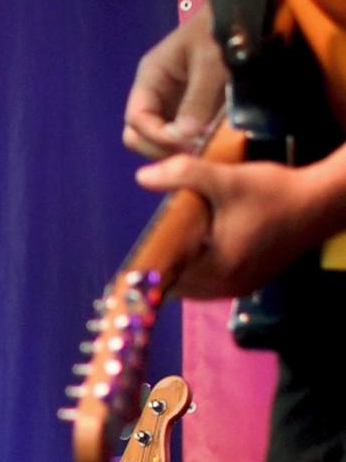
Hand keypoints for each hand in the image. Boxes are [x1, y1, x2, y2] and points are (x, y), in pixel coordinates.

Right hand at [124, 11, 225, 155]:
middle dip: (159, 148)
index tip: (185, 143)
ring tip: (203, 151)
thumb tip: (183, 138)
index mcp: (151, 76)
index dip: (155, 136)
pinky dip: (190, 145)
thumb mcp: (211, 64)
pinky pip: (180, 136)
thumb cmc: (223, 34)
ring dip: (175, 150)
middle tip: (191, 153)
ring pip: (157, 139)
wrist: (246, 18)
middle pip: (138, 133)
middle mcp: (155, 92)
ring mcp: (172, 103)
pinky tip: (210, 145)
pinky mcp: (192, 110)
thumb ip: (196, 101)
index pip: (136, 118)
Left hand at [134, 152, 331, 297]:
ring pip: (197, 286)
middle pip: (180, 286)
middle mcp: (230, 286)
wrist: (320, 202)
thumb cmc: (273, 192)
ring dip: (184, 266)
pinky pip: (215, 282)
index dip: (152, 265)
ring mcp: (243, 286)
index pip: (169, 280)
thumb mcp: (225, 179)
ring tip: (177, 238)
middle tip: (159, 236)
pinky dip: (202, 267)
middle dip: (167, 264)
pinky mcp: (253, 279)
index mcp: (220, 269)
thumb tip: (142, 177)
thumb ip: (182, 175)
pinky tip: (201, 242)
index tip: (141, 247)